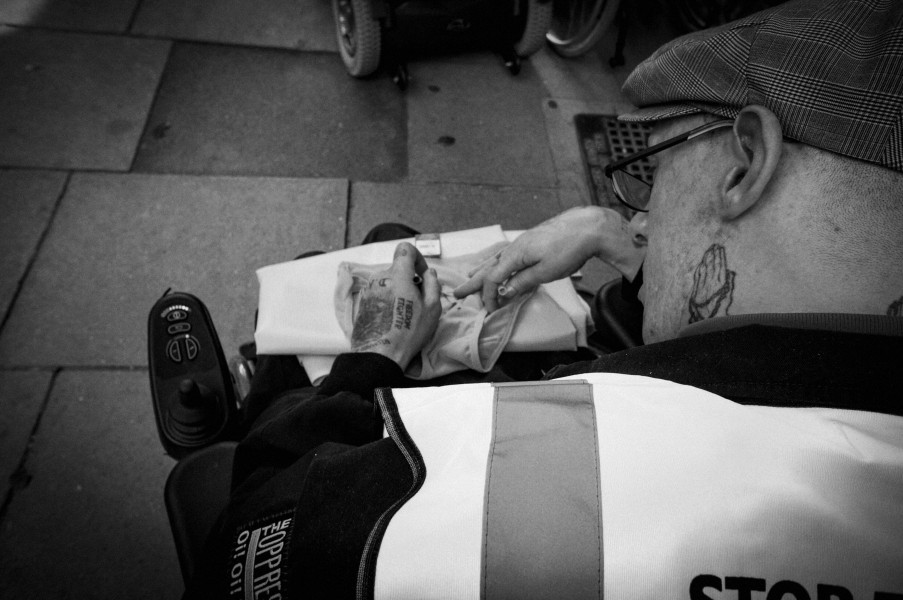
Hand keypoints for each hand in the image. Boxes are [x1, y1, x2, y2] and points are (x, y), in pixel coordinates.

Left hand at [350, 242, 440, 369]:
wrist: (379, 354)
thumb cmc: (409, 331)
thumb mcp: (432, 308)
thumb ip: (433, 283)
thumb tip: (428, 272)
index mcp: (397, 274)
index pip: (405, 249)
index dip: (417, 257)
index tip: (422, 274)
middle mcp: (380, 277)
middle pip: (398, 269)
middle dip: (409, 280)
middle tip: (418, 302)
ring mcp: (369, 290)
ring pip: (388, 282)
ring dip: (398, 291)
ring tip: (405, 313)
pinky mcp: (363, 302)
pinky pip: (379, 294)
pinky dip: (388, 300)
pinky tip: (393, 319)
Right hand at [453, 206, 644, 311]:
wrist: (589, 227)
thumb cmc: (569, 248)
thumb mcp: (546, 271)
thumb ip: (523, 282)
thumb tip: (504, 291)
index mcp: (516, 254)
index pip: (494, 278)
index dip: (489, 295)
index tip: (490, 310)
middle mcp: (515, 246)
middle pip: (489, 266)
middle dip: (474, 281)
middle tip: (458, 292)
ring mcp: (524, 242)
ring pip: (497, 257)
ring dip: (483, 268)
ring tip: (470, 274)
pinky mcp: (533, 240)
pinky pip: (507, 253)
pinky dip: (498, 261)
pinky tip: (499, 261)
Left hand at [688, 244, 734, 322]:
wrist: (706, 319)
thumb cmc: (720, 309)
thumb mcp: (728, 297)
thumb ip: (729, 284)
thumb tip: (730, 272)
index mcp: (720, 284)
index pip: (720, 266)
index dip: (721, 256)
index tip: (721, 248)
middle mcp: (711, 283)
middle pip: (712, 265)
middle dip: (714, 254)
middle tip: (715, 245)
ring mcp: (702, 285)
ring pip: (705, 268)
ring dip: (707, 258)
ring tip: (709, 250)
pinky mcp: (696, 288)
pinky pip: (698, 275)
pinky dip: (700, 267)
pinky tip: (701, 262)